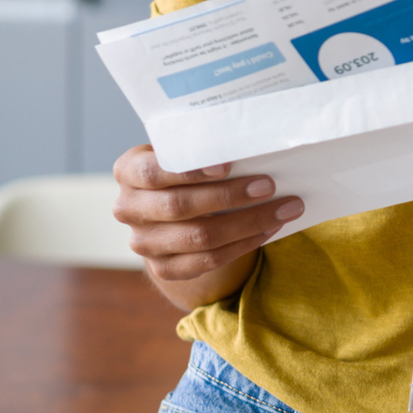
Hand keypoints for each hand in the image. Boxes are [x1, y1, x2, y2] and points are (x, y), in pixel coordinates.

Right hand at [111, 145, 302, 296]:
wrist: (175, 209)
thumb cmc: (189, 167)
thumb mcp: (186, 151)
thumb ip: (205, 148)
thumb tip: (256, 145)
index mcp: (129, 170)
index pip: (153, 172)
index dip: (189, 171)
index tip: (227, 166)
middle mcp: (128, 208)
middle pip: (179, 206)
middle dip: (229, 196)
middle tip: (269, 185)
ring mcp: (142, 242)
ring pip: (199, 237)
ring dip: (247, 223)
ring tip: (284, 209)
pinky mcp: (163, 267)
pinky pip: (207, 261)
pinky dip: (243, 245)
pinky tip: (268, 229)